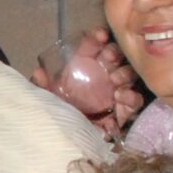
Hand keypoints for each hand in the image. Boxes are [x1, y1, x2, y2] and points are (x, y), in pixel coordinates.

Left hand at [31, 26, 144, 141]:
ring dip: (125, 73)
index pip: (93, 46)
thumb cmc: (60, 110)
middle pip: (115, 57)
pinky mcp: (124, 110)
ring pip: (128, 75)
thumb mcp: (48, 97)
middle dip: (115, 52)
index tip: (99, 35)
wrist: (68, 137)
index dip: (97, 38)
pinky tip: (120, 96)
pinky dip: (131, 96)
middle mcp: (102, 74)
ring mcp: (115, 90)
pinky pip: (134, 100)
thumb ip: (42, 86)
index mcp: (85, 66)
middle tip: (109, 56)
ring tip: (115, 79)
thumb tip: (38, 73)